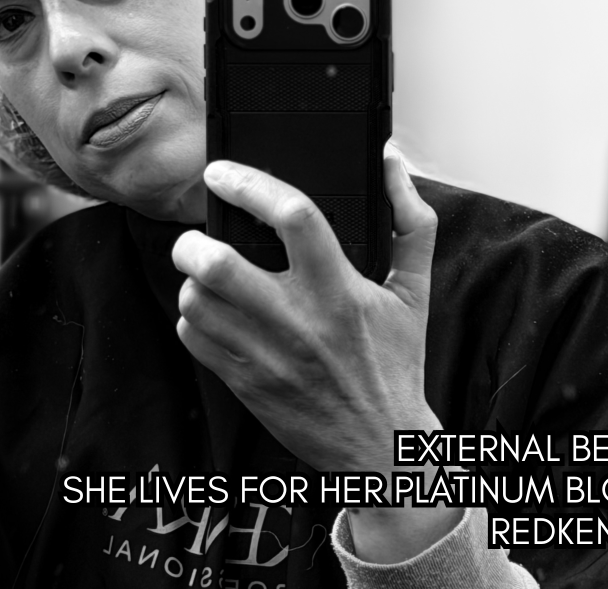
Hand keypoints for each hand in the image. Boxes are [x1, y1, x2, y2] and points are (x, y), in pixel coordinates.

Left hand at [172, 150, 439, 475]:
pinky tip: (213, 310)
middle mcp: (298, 321)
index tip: (223, 173)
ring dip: (192, 278)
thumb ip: (412, 221)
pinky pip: (194, 339)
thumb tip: (392, 162)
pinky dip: (194, 317)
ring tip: (206, 271)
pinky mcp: (245, 384)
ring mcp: (266, 357)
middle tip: (198, 233)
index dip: (251, 185)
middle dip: (194, 240)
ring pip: (196, 301)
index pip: (294, 217)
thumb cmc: (396, 360)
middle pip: (219, 264)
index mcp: (340, 290)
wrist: (380, 444)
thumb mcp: (415, 290)